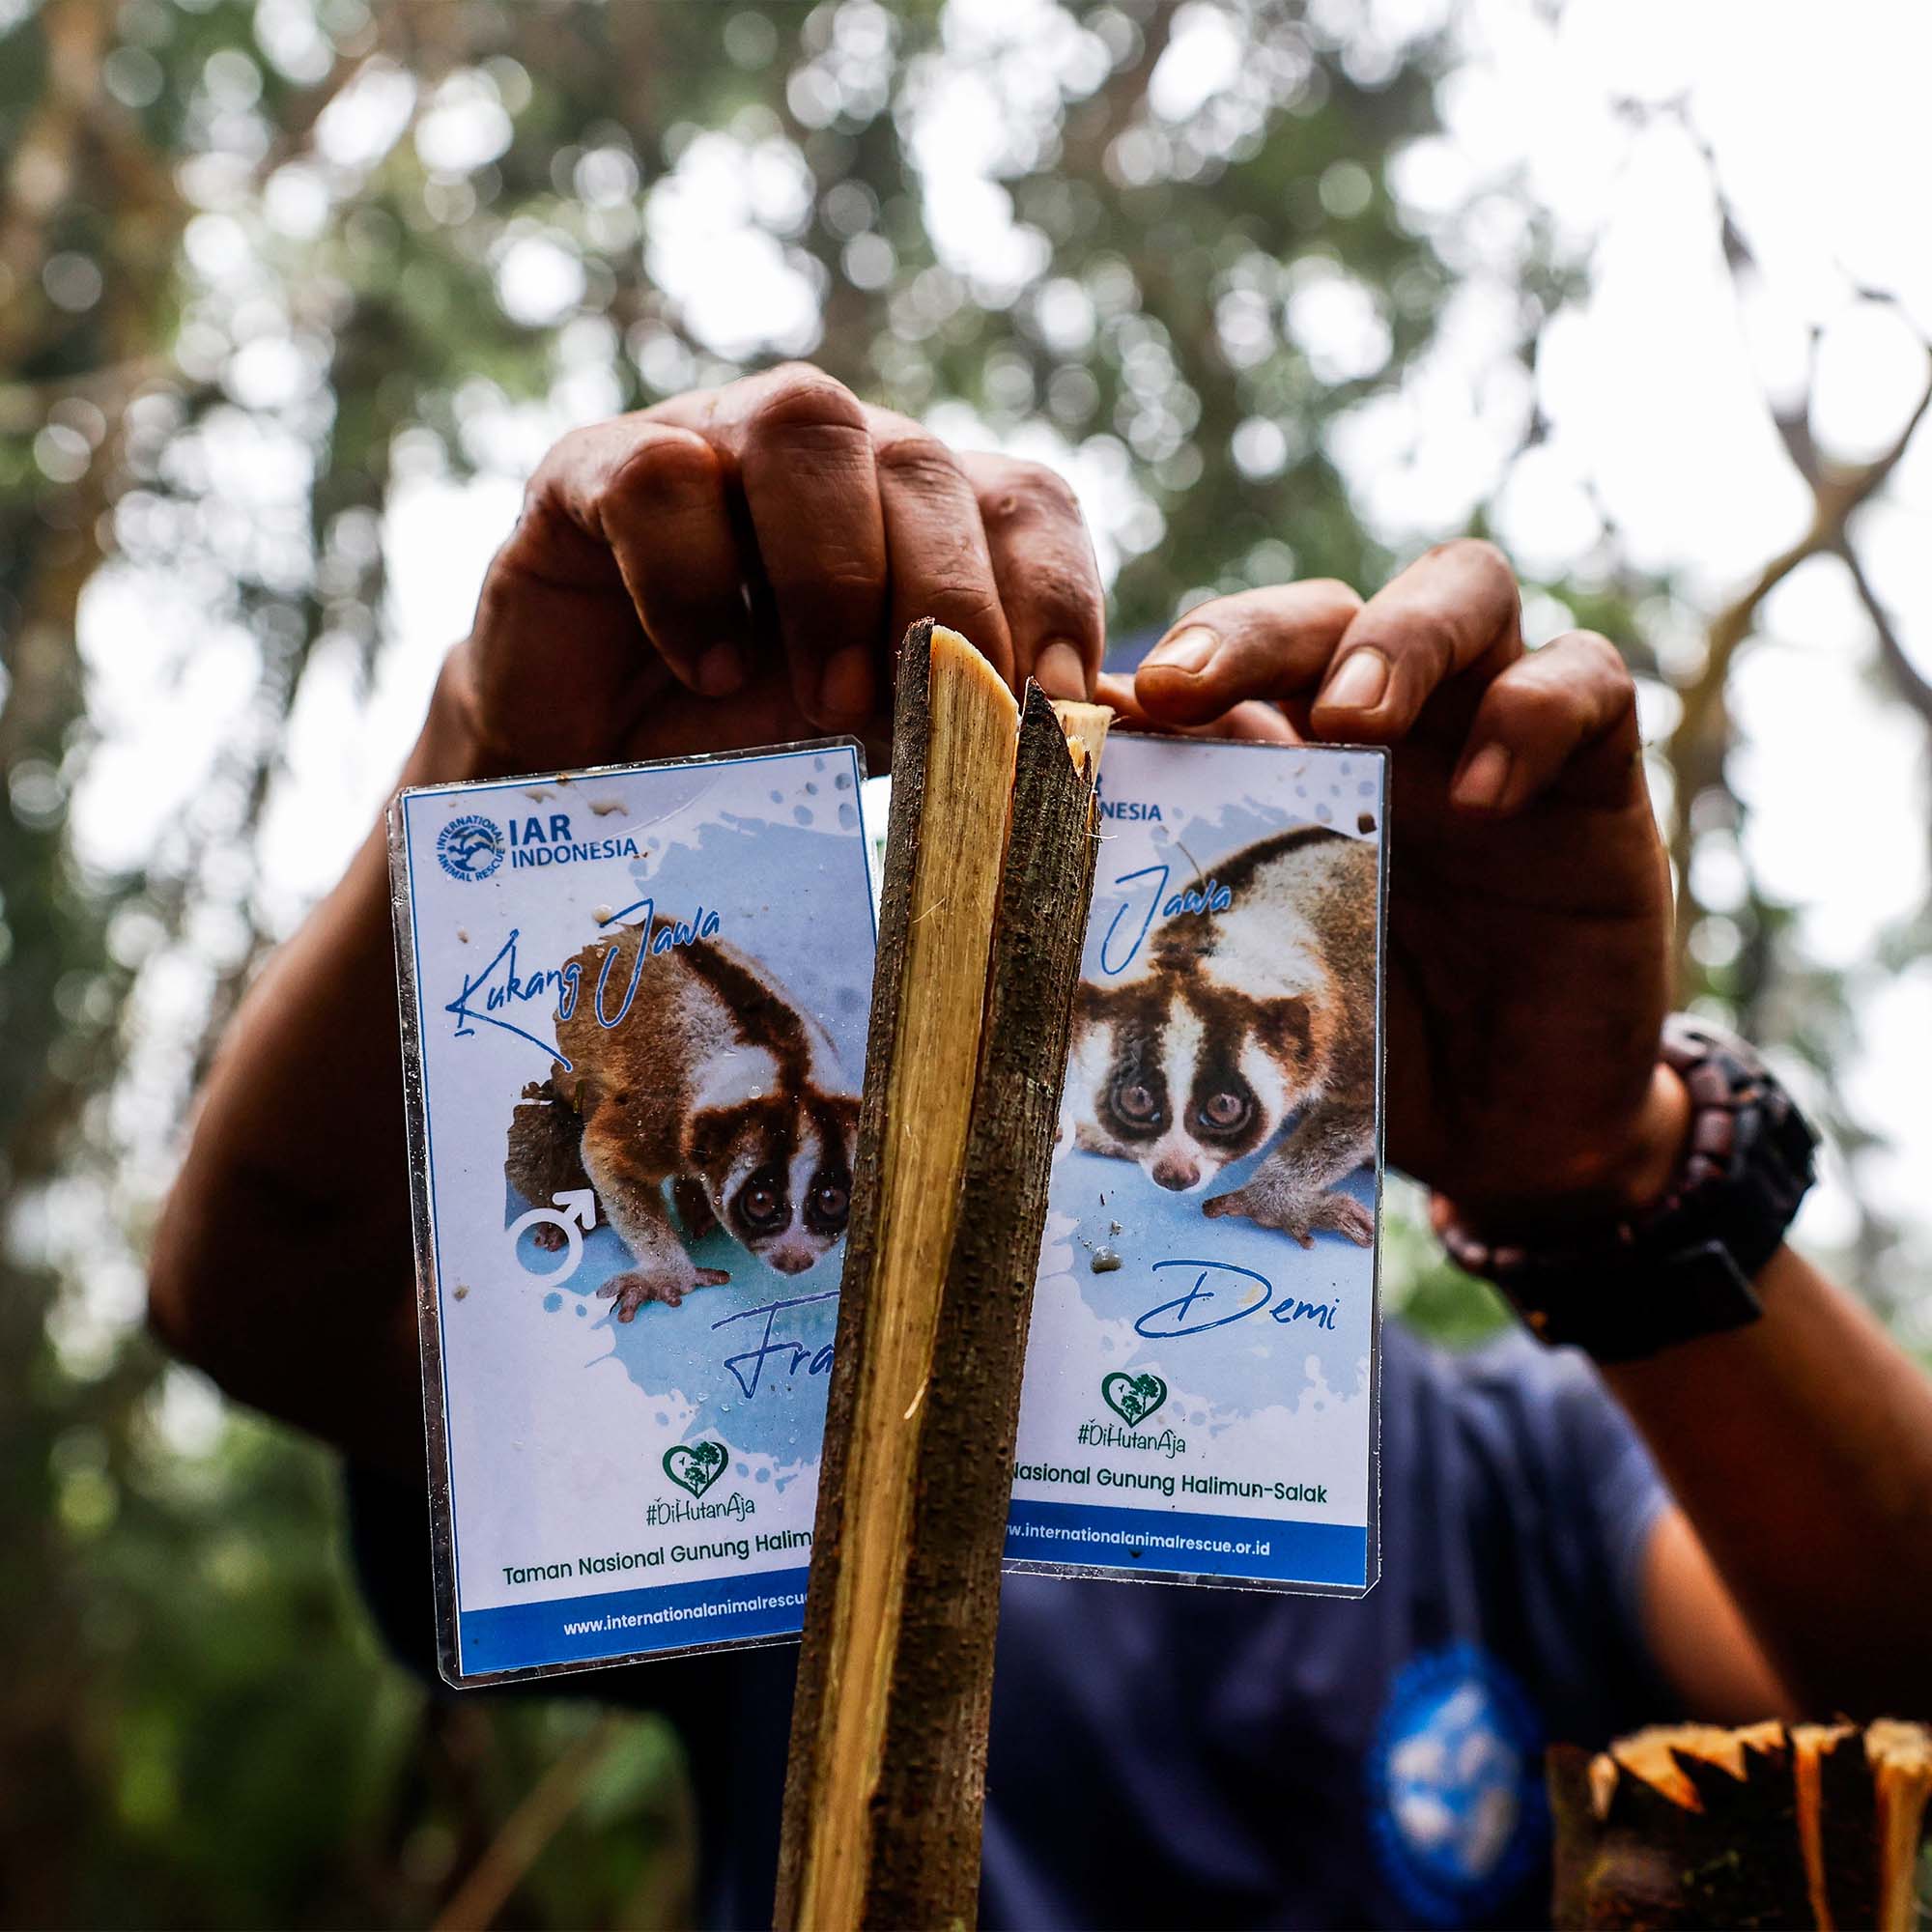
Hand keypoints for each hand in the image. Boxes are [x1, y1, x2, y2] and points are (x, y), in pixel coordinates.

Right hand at [441, 364, 1105, 773]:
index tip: (1056, 701)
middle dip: (947, 600)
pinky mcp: (593, 471)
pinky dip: (692, 581)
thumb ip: (1013, 720)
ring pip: (804, 421)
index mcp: (923, 514)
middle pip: (924, 464)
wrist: (581, 766)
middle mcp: (833, 457)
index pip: (1026, 502)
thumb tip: (1176, 729)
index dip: (1057, 593)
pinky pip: (659, 474)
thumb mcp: (894, 741)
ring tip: (827, 701)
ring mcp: (712, 443)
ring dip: (833, 572)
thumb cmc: (752, 746)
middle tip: (926, 717)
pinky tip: (707, 669)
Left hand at [1105, 543, 1681, 1223]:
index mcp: (1284, 763)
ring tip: (1353, 716)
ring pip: (1465, 589)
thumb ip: (1188, 912)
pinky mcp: (1595, 778)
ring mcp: (1489, 735)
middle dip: (1250, 631)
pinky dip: (1533, 716)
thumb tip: (1063, 842)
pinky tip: (1481, 796)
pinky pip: (1587, 681)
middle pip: (1324, 608)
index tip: (1083, 712)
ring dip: (1399, 636)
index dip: (1155, 670)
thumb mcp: (1261, 988)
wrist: (1500, 1138)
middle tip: (1186, 685)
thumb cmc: (1363, 1053)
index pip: (1220, 664)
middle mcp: (1385, 729)